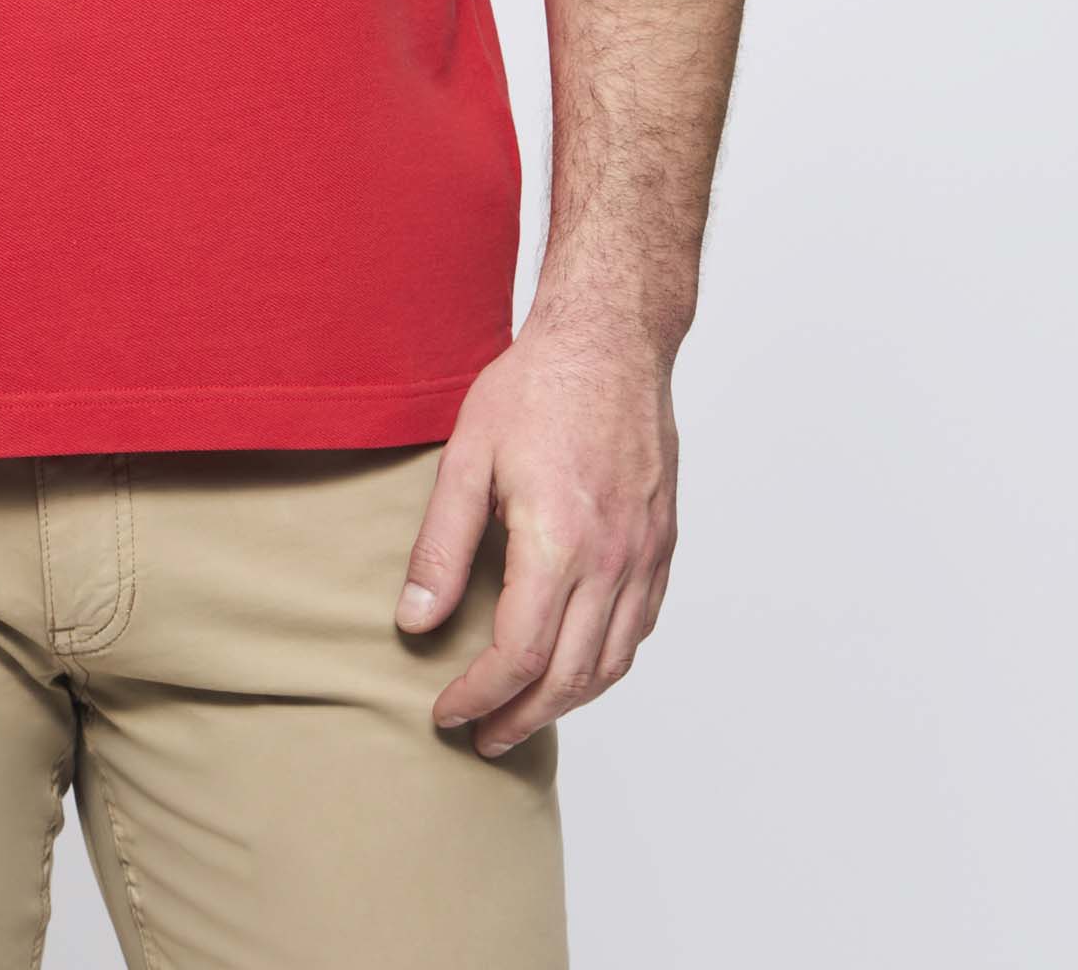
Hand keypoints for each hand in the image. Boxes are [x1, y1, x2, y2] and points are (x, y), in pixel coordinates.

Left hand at [393, 320, 677, 756]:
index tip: (446, 711)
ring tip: (521, 715)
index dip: (478, 697)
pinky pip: (640, 628)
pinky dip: (605, 663)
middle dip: (519, 718)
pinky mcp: (663, 544)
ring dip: (565, 703)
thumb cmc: (536, 386)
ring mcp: (646, 555)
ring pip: (612, 664)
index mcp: (559, 542)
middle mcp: (612, 560)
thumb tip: (415, 620)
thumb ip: (441, 545)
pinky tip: (574, 665)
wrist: (611, 339)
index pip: (518, 656)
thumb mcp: (467, 455)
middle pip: (568, 677)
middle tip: (480, 737)